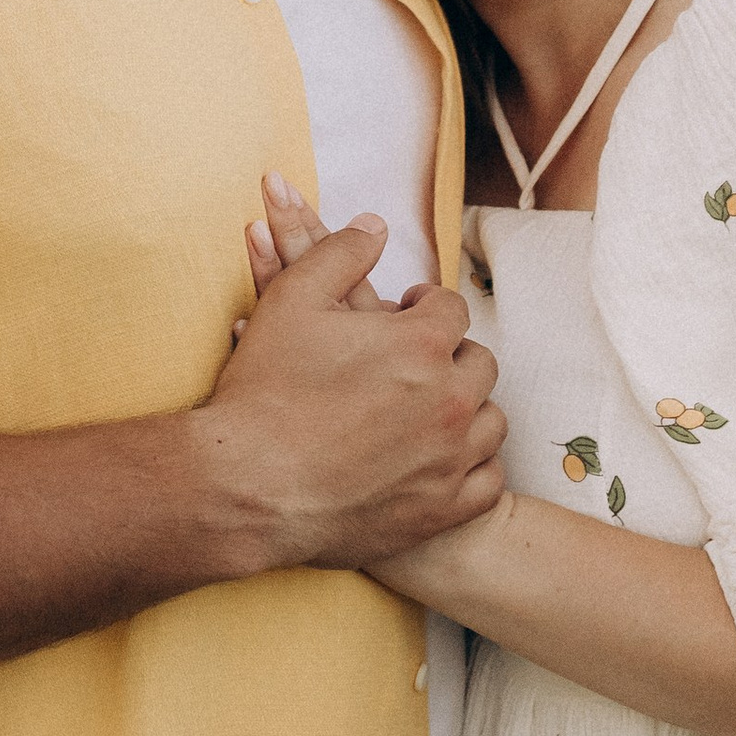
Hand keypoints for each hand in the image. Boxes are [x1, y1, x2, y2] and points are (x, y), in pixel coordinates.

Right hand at [206, 182, 505, 571]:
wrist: (245, 484)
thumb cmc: (266, 389)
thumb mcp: (292, 298)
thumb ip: (341, 252)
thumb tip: (377, 225)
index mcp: (421, 343)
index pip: (451, 310)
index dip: (425, 307)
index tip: (405, 315)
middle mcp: (448, 400)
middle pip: (479, 363)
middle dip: (450, 356)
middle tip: (415, 363)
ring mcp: (449, 460)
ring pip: (489, 421)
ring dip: (467, 407)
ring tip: (431, 407)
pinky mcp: (441, 510)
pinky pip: (488, 482)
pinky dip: (474, 467)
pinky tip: (445, 458)